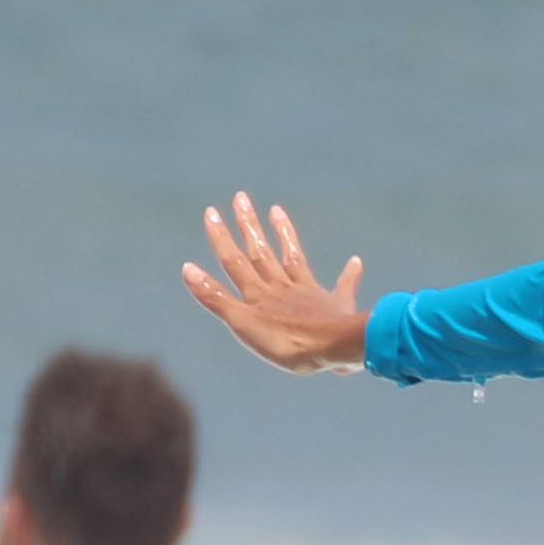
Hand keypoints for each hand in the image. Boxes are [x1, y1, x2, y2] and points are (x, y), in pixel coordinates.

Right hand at [181, 191, 369, 372]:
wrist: (331, 347)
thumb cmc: (284, 342)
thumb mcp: (242, 324)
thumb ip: (216, 298)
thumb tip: (187, 268)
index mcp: (259, 294)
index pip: (235, 261)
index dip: (221, 238)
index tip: (212, 212)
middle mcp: (282, 287)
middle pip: (261, 252)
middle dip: (248, 225)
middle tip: (241, 197)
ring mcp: (309, 293)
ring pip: (293, 257)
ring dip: (284, 234)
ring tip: (277, 210)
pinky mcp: (335, 304)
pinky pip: (343, 285)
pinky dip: (349, 274)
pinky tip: (356, 260)